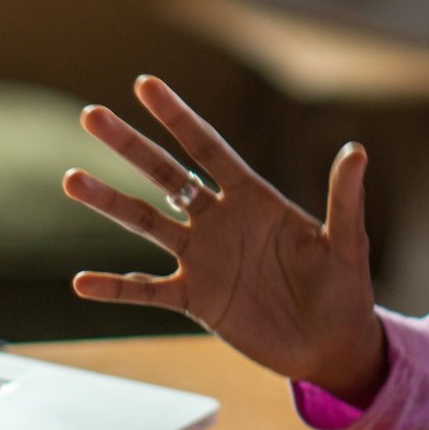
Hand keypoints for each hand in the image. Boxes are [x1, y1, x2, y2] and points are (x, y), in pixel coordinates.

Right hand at [63, 75, 387, 404]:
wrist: (333, 344)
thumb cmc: (344, 288)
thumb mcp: (346, 241)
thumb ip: (344, 197)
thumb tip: (357, 150)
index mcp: (253, 198)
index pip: (207, 148)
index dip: (177, 116)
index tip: (145, 84)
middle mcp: (219, 222)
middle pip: (165, 175)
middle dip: (129, 145)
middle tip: (91, 115)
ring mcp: (203, 259)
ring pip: (146, 224)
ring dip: (109, 203)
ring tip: (71, 179)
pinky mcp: (196, 300)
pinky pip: (147, 292)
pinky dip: (115, 289)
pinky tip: (81, 283)